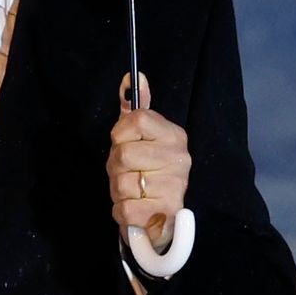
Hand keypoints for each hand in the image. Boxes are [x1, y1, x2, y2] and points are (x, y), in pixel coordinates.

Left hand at [111, 75, 189, 255]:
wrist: (162, 218)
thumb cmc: (146, 172)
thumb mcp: (140, 137)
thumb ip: (134, 108)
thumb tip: (133, 76)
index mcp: (174, 136)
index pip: (136, 119)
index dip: (119, 133)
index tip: (124, 143)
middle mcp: (180, 159)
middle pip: (124, 153)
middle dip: (115, 167)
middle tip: (128, 172)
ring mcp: (176, 186)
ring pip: (121, 183)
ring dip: (118, 190)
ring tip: (133, 191)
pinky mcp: (165, 212)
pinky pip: (123, 208)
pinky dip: (121, 210)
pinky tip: (135, 207)